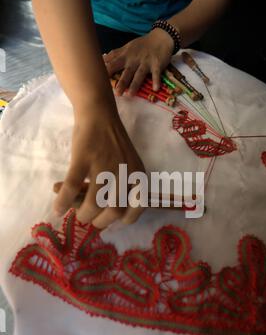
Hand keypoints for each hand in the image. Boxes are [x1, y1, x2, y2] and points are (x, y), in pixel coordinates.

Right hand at [53, 108, 145, 228]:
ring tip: (76, 212)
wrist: (99, 114)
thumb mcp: (126, 166)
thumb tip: (101, 212)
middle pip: (114, 211)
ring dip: (83, 214)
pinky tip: (57, 209)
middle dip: (100, 221)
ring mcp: (104, 165)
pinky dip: (63, 201)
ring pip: (93, 203)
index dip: (123, 218)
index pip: (137, 208)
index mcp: (138, 175)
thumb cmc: (112, 143)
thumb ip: (119, 187)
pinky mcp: (84, 158)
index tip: (111, 216)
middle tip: (90, 216)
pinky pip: (72, 187)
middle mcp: (125, 172)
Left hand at [104, 28, 173, 95]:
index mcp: (125, 56)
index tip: (99, 80)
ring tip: (130, 94)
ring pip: (139, 74)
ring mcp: (146, 62)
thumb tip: (101, 59)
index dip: (106, 71)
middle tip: (116, 93)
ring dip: (135, 84)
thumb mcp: (127, 47)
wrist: (160, 37)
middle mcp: (134, 59)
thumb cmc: (142, 45)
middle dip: (121, 82)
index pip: (113, 64)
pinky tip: (155, 89)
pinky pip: (156, 74)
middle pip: (126, 72)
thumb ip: (115, 55)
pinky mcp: (157, 64)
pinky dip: (156, 80)